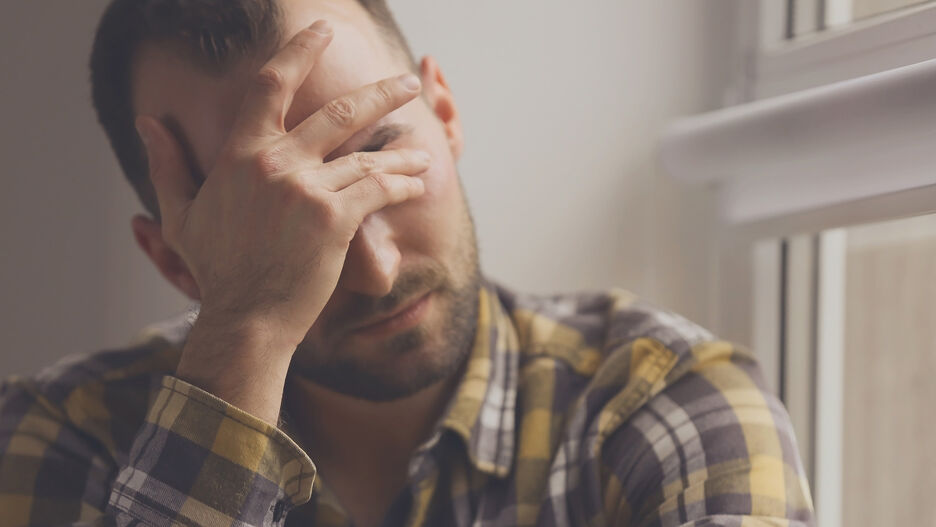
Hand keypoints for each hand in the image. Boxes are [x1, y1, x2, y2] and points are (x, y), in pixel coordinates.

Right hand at [134, 20, 427, 422]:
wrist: (246, 318)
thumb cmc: (217, 270)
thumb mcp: (181, 214)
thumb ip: (168, 163)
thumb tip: (148, 122)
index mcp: (240, 154)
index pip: (270, 85)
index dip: (299, 51)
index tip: (323, 32)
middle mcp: (275, 163)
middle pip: (339, 112)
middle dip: (382, 94)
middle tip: (408, 83)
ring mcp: (307, 190)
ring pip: (367, 155)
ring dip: (400, 152)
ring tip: (422, 152)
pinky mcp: (335, 219)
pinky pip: (378, 188)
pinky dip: (401, 183)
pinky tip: (416, 182)